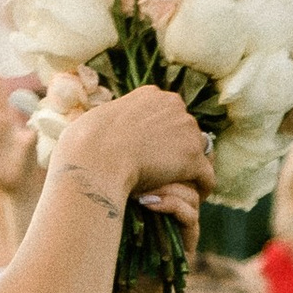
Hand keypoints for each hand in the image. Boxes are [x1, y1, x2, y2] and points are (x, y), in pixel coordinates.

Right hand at [62, 85, 212, 240]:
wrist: (96, 157)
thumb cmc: (86, 142)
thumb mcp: (99, 118)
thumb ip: (114, 120)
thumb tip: (104, 127)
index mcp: (152, 95)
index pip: (168, 115)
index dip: (163, 137)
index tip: (156, 154)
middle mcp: (174, 105)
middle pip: (186, 131)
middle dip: (178, 151)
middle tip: (168, 173)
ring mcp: (186, 130)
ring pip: (197, 152)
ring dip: (189, 169)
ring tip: (179, 187)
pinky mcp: (193, 157)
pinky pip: (207, 175)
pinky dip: (203, 188)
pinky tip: (196, 198)